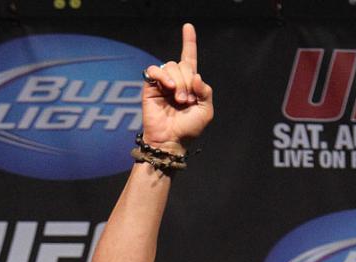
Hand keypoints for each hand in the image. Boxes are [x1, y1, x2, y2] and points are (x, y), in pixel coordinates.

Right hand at [141, 23, 213, 152]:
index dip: (189, 42)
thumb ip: (205, 91)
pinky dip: (163, 76)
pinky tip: (168, 88)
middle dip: (188, 81)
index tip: (188, 27)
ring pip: (171, 66)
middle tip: (187, 100)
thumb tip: (194, 74)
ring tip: (179, 100)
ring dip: (178, 83)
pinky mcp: (150, 86)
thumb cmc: (188, 130)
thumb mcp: (206, 111)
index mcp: (189, 84)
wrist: (171, 141)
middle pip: (183, 64)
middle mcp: (176, 81)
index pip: (189, 59)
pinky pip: (155, 70)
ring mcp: (162, 83)